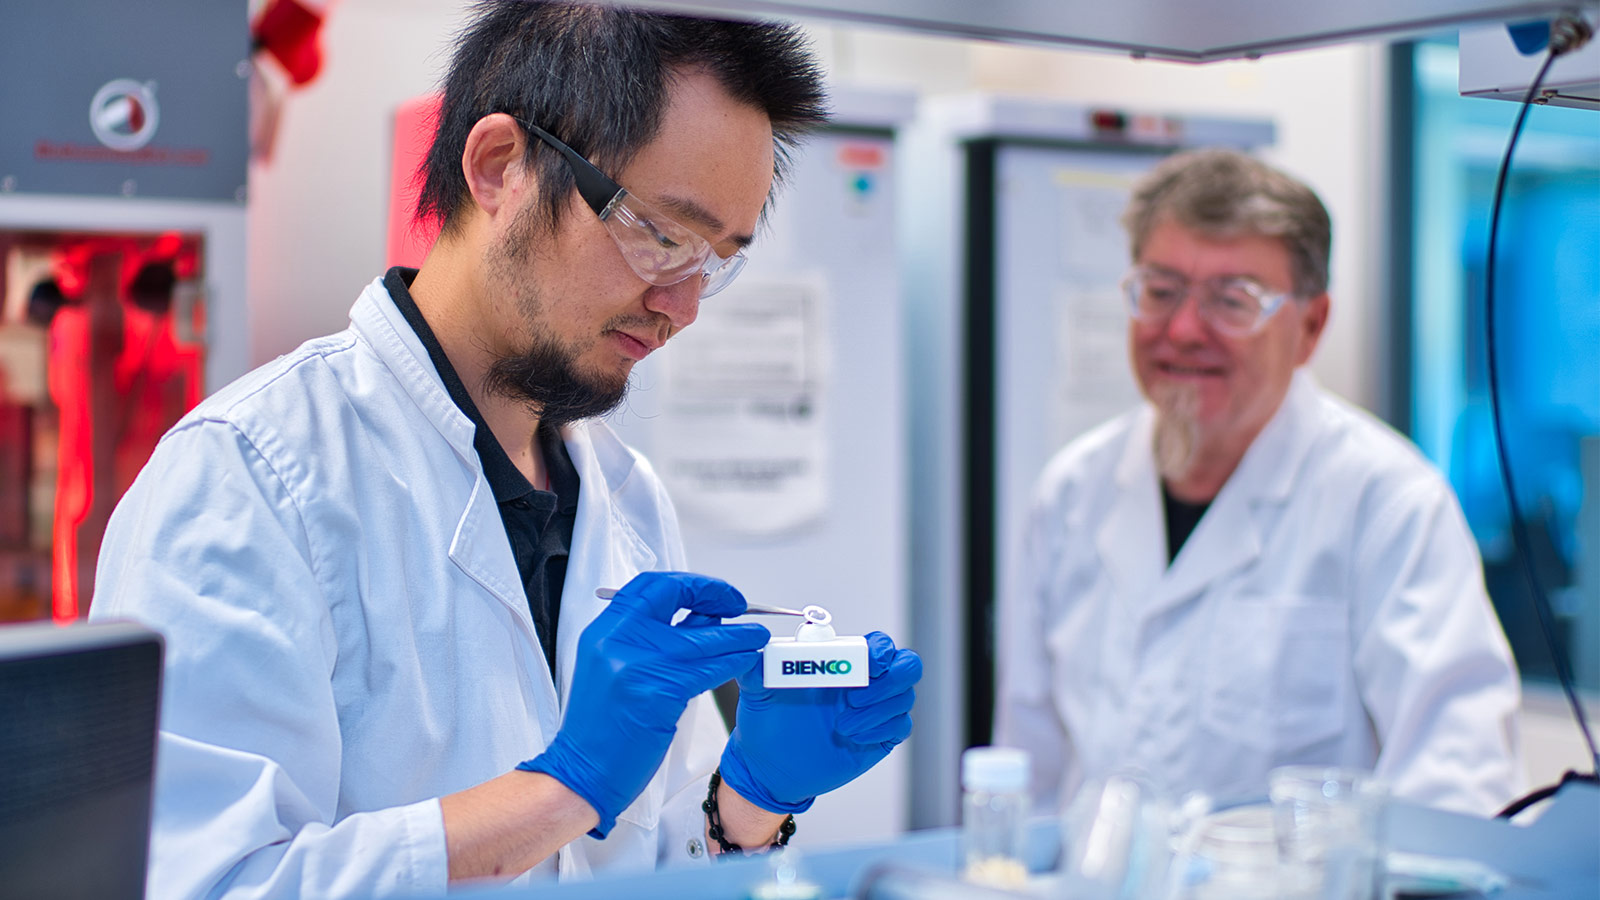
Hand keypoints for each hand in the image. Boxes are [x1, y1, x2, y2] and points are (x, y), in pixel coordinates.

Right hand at [518, 572, 768, 836]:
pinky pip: (709, 668)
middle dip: (715, 595)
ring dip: (738, 635)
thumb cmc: (599, 727)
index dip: (688, 584)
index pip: (651, 586)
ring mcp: (638, 664)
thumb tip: (699, 620)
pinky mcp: (659, 692)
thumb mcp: (613, 669)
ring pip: (703, 637)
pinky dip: (733, 662)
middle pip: (677, 597)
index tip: (712, 593)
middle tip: (739, 604)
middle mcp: (617, 639)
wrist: (581, 771)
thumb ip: (648, 641)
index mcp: (604, 630)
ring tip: (757, 636)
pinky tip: (746, 661)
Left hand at [719, 631, 920, 813]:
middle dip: (890, 680)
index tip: (868, 665)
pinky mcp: (880, 737)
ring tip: (842, 725)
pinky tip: (853, 738)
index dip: (881, 650)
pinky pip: (900, 726)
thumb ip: (757, 668)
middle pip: (907, 666)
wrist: (770, 769)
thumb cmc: (766, 725)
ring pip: (905, 698)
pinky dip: (880, 729)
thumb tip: (755, 649)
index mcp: (841, 663)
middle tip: (855, 696)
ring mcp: (875, 711)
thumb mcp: (757, 693)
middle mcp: (864, 683)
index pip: (879, 644)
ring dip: (877, 710)